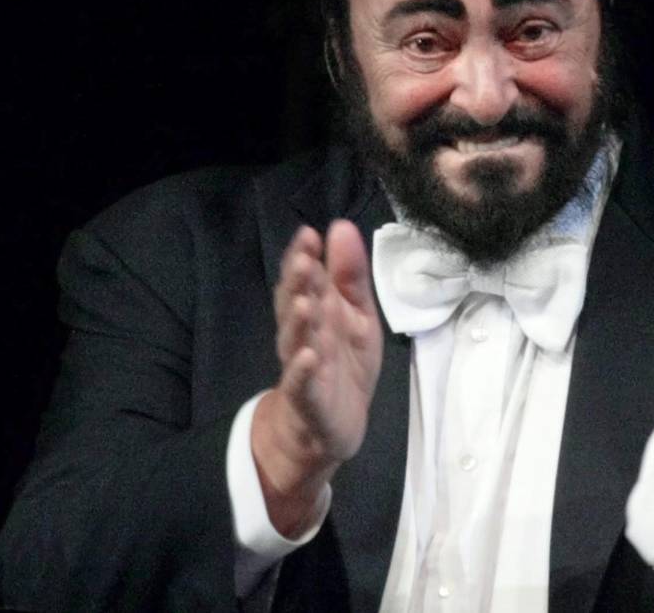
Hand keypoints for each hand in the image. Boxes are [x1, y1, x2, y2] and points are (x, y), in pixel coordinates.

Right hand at [252, 220, 382, 535]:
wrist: (333, 426)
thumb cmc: (345, 363)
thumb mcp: (357, 315)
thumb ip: (350, 276)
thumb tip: (341, 226)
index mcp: (316, 310)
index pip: (305, 278)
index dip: (304, 257)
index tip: (309, 234)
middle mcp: (303, 334)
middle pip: (295, 304)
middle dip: (298, 283)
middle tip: (303, 260)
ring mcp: (302, 366)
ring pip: (295, 340)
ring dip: (298, 321)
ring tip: (305, 302)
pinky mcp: (308, 398)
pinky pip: (301, 383)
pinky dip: (302, 370)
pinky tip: (307, 356)